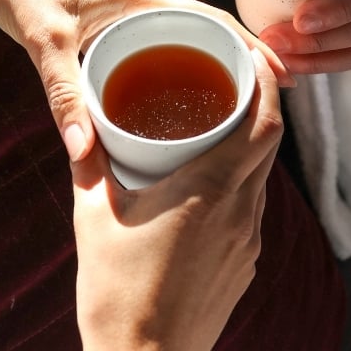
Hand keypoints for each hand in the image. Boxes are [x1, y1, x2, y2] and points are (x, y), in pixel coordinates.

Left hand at [0, 0, 292, 160]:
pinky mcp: (118, 23)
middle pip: (211, 32)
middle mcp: (148, 3)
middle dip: (244, 62)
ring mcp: (134, 12)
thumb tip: (86, 155)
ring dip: (215, 66)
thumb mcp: (43, 40)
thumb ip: (64, 95)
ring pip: (187, 42)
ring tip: (237, 108)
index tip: (283, 74)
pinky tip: (178, 101)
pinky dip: (180, 70)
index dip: (253, 47)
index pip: (215, 20)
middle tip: (271, 103)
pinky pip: (161, 48)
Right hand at [72, 48, 282, 350]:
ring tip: (223, 124)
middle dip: (263, 103)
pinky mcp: (248, 260)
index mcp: (211, 187)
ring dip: (253, 142)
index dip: (269, 84)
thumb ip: (90, 164)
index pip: (264, 122)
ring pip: (264, 172)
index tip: (256, 58)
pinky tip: (213, 182)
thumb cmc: (116, 291)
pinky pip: (256, 204)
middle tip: (238, 78)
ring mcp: (250, 237)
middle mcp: (241, 208)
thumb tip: (80, 128)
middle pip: (271, 140)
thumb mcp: (94, 218)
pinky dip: (244, 179)